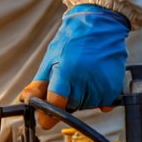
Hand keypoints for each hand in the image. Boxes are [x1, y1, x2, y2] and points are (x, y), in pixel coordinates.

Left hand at [18, 5, 130, 129]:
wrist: (100, 25)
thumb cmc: (73, 40)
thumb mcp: (50, 60)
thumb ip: (39, 84)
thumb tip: (27, 101)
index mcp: (66, 73)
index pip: (55, 105)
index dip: (47, 114)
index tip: (44, 117)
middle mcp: (85, 80)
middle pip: (70, 107)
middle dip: (65, 99)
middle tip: (68, 80)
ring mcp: (101, 85)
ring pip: (85, 106)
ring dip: (81, 97)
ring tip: (83, 75)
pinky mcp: (114, 88)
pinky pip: (101, 103)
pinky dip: (96, 96)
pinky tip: (94, 79)